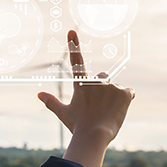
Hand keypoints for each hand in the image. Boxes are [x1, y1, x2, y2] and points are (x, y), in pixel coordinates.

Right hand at [36, 30, 134, 144]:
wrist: (94, 135)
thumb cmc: (77, 125)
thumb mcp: (63, 113)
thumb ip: (51, 101)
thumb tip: (38, 94)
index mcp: (80, 84)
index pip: (76, 61)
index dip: (74, 45)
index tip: (71, 31)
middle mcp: (95, 81)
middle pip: (102, 79)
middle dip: (102, 88)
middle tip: (98, 106)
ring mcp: (110, 86)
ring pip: (114, 87)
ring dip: (113, 96)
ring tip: (107, 112)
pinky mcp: (124, 92)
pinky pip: (128, 93)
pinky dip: (125, 101)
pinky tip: (117, 111)